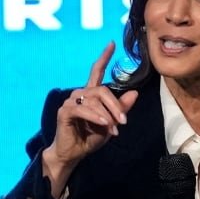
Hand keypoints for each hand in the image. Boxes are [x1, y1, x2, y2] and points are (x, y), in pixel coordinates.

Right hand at [42, 41, 138, 196]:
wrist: (74, 154)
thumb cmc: (90, 138)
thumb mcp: (111, 123)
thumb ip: (120, 108)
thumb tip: (135, 93)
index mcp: (90, 95)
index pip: (97, 71)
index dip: (104, 57)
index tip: (112, 43)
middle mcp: (80, 94)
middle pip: (102, 90)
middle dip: (115, 105)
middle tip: (123, 121)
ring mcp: (70, 102)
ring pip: (94, 100)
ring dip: (107, 114)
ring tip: (113, 129)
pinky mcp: (64, 111)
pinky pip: (83, 109)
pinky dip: (96, 117)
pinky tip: (104, 124)